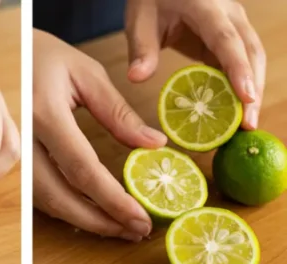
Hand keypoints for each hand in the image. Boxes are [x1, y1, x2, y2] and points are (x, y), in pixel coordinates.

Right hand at [33, 30, 167, 240]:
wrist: (5, 56)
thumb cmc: (47, 57)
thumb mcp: (88, 74)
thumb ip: (118, 112)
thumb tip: (153, 145)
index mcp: (45, 114)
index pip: (81, 168)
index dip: (111, 199)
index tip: (140, 217)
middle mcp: (25, 142)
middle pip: (60, 197)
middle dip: (99, 221)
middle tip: (135, 232)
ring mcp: (15, 156)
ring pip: (47, 203)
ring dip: (84, 222)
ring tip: (120, 228)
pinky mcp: (15, 164)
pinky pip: (40, 196)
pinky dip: (68, 211)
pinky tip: (93, 214)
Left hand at [125, 0, 264, 128]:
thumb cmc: (151, 0)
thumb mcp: (140, 20)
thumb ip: (142, 49)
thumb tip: (136, 78)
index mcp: (206, 7)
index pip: (226, 40)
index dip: (238, 68)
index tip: (246, 97)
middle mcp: (228, 14)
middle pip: (250, 51)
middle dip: (253, 87)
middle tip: (248, 125)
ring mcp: (233, 24)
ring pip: (252, 57)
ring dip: (252, 89)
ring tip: (245, 125)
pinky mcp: (229, 37)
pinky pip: (240, 62)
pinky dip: (240, 86)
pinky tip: (233, 112)